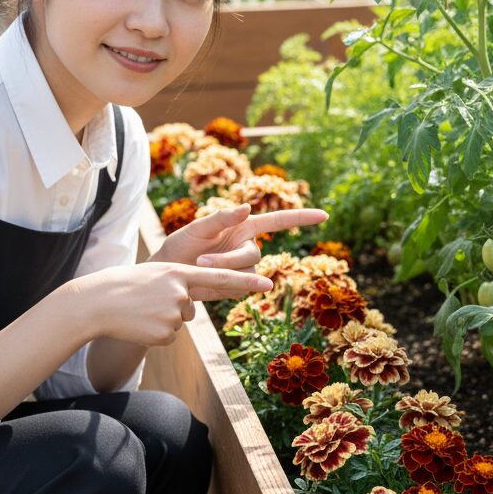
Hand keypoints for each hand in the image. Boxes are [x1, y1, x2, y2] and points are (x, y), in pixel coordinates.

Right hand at [75, 262, 273, 345]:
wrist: (95, 303)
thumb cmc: (124, 287)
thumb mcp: (155, 275)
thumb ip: (179, 284)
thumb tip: (190, 307)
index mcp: (179, 272)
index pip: (220, 278)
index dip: (246, 281)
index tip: (269, 283)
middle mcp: (181, 292)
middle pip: (191, 306)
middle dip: (174, 306)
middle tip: (148, 301)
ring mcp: (174, 313)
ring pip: (180, 321)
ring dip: (162, 319)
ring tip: (141, 312)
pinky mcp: (166, 334)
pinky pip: (170, 336)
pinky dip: (156, 333)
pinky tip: (140, 324)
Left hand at [156, 203, 328, 272]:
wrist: (167, 275)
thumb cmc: (180, 246)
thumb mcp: (197, 228)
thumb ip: (221, 218)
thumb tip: (247, 206)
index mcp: (243, 227)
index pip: (278, 221)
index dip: (301, 217)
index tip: (325, 215)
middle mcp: (248, 246)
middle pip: (254, 254)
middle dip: (229, 258)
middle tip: (201, 260)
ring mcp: (245, 268)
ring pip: (250, 273)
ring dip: (226, 272)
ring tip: (200, 269)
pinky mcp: (239, 286)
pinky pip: (242, 287)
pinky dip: (225, 285)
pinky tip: (208, 282)